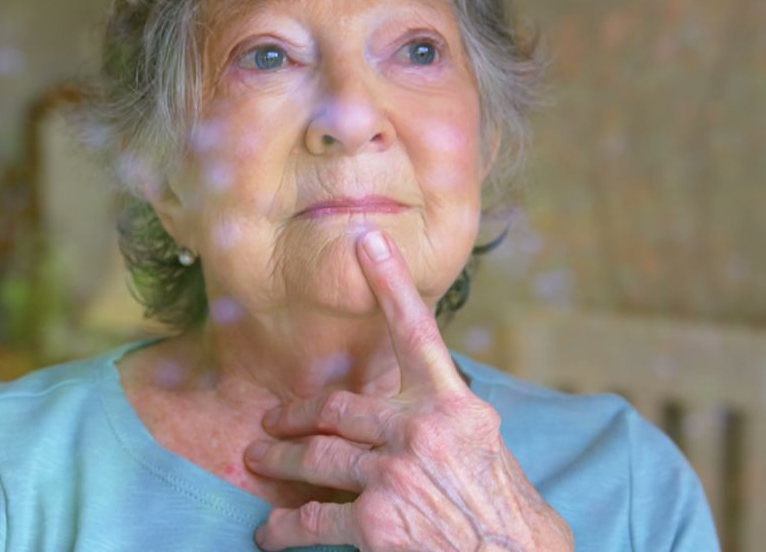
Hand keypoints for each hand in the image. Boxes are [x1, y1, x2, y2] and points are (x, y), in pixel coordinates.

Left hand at [245, 230, 573, 550]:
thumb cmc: (507, 513)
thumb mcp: (485, 449)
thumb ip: (442, 420)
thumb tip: (408, 408)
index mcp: (454, 406)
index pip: (417, 334)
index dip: (389, 284)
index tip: (366, 242)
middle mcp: (422, 430)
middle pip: (339, 408)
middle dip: (297, 414)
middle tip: (270, 419)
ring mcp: (395, 473)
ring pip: (316, 454)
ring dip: (279, 459)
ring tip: (258, 458)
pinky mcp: (375, 519)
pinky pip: (311, 517)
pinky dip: (283, 528)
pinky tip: (268, 532)